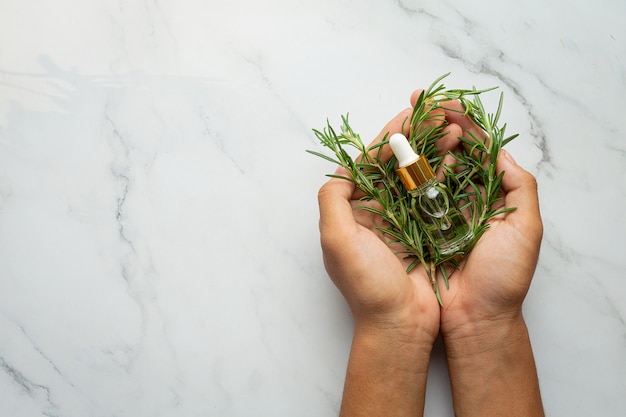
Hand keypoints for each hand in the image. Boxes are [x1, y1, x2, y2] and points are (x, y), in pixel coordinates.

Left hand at [318, 107, 445, 416]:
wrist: (400, 324)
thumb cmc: (368, 285)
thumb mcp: (337, 239)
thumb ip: (333, 198)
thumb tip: (342, 169)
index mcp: (354, 209)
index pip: (369, 162)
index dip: (388, 138)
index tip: (408, 117)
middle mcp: (377, 211)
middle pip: (396, 164)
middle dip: (417, 137)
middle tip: (438, 114)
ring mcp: (404, 220)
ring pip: (419, 175)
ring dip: (436, 150)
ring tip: (455, 129)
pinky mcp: (427, 231)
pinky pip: (436, 195)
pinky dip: (448, 174)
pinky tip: (462, 158)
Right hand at [421, 94, 544, 416]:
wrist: (475, 317)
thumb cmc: (503, 277)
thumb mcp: (525, 227)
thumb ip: (518, 185)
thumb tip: (498, 150)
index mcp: (489, 195)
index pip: (475, 149)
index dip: (462, 123)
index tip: (447, 104)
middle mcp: (459, 198)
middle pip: (444, 152)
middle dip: (431, 123)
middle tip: (417, 101)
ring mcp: (434, 211)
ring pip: (422, 168)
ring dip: (416, 142)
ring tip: (407, 121)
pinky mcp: (413, 226)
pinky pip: (404, 195)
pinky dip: (399, 174)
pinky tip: (395, 156)